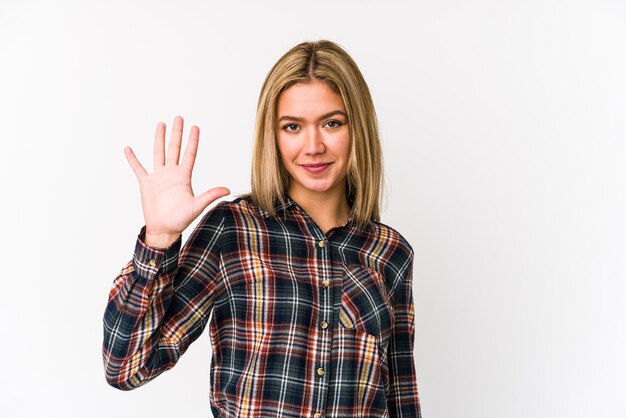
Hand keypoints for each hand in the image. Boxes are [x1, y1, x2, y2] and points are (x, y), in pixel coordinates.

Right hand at [124, 116, 229, 246]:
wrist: (164, 230)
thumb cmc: (181, 220)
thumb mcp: (197, 206)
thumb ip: (210, 195)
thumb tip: (227, 189)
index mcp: (184, 177)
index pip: (189, 154)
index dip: (192, 141)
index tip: (195, 127)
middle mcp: (171, 174)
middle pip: (174, 149)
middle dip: (177, 133)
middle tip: (179, 118)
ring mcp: (158, 177)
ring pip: (159, 153)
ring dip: (159, 139)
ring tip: (161, 125)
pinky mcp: (146, 184)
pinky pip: (138, 168)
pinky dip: (133, 159)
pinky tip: (128, 149)